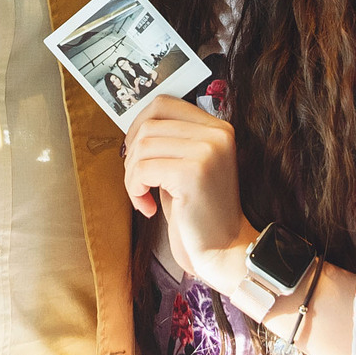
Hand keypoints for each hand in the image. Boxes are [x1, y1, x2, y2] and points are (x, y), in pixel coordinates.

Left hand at [122, 95, 254, 295]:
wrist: (224, 250)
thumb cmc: (198, 212)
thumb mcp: (187, 166)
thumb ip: (170, 140)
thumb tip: (133, 126)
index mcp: (217, 128)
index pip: (164, 103)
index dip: (139, 124)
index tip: (135, 151)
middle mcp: (216, 134)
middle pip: (149, 123)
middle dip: (132, 153)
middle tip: (137, 180)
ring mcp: (207, 151)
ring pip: (142, 146)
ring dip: (132, 175)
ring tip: (143, 195)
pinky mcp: (193, 173)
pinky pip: (142, 169)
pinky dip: (134, 189)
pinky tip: (147, 207)